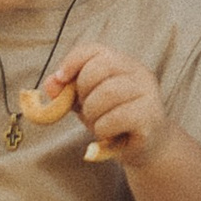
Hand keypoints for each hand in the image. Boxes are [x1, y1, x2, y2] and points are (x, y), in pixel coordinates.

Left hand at [26, 43, 170, 167]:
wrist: (147, 150)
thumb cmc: (115, 122)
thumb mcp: (87, 104)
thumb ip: (68, 93)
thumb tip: (51, 84)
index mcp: (124, 63)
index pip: (95, 50)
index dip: (73, 61)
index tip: (61, 79)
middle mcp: (139, 72)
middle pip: (99, 68)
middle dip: (83, 91)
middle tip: (86, 109)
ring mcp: (147, 93)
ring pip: (107, 93)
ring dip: (92, 113)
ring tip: (98, 124)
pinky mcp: (149, 117)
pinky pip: (115, 118)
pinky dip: (103, 129)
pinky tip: (108, 134)